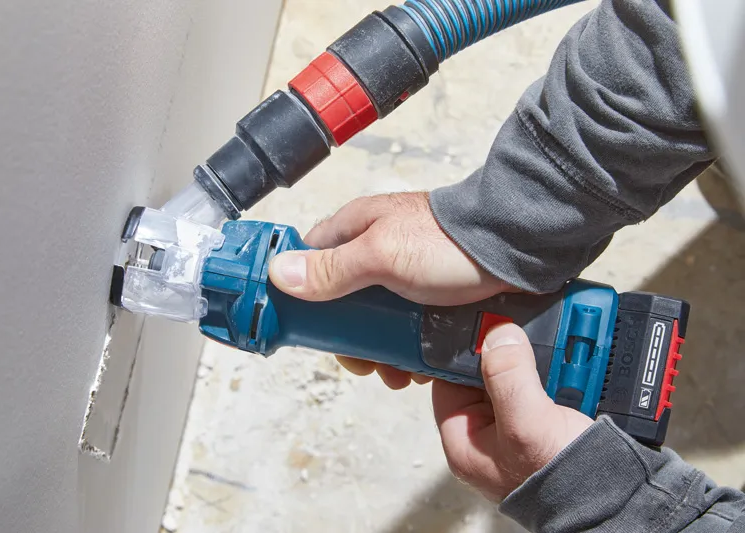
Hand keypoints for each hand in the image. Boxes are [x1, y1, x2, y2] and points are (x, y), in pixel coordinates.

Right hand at [268, 192, 511, 387]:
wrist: (516, 247)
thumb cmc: (449, 243)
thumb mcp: (382, 256)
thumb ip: (333, 268)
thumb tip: (280, 274)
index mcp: (356, 228)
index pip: (310, 259)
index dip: (301, 294)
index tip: (308, 329)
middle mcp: (376, 247)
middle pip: (342, 297)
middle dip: (348, 336)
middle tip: (362, 363)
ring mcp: (404, 271)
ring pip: (374, 316)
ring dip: (378, 347)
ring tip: (395, 372)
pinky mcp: (430, 290)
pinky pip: (405, 323)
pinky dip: (406, 345)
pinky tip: (415, 363)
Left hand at [433, 322, 592, 501]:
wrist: (616, 503)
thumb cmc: (562, 481)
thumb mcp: (525, 424)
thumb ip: (507, 378)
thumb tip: (497, 336)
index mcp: (466, 441)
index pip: (448, 382)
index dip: (463, 352)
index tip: (481, 324)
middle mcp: (490, 434)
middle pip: (488, 375)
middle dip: (508, 350)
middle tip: (523, 326)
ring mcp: (521, 427)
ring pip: (520, 375)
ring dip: (538, 356)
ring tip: (555, 337)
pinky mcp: (550, 421)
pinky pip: (547, 383)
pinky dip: (559, 368)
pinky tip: (572, 356)